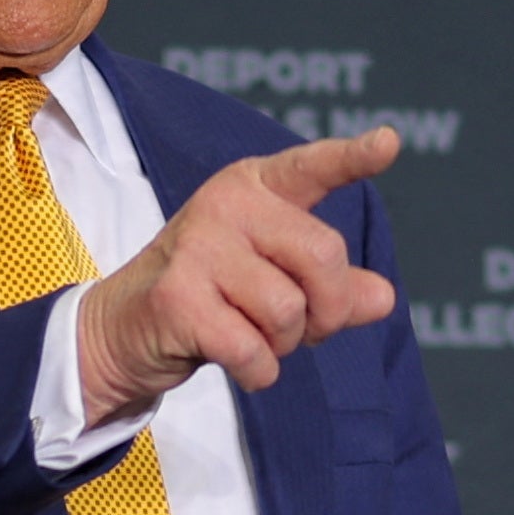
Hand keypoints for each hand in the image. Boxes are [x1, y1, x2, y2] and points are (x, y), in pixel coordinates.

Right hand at [77, 129, 404, 424]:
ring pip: (289, 310)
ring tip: (253, 336)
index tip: (389, 142)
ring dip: (285, 345)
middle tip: (303, 328)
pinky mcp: (178, 297)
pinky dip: (258, 372)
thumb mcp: (275, 281)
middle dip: (328, 310)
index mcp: (254, 188)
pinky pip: (254, 350)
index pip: (312, 167)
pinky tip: (236, 362)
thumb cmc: (211, 297)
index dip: (353, 157)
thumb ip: (332, 287)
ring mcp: (198, 247)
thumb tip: (383, 299)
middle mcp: (226, 204)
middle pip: (325, 255)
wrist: (124, 329)